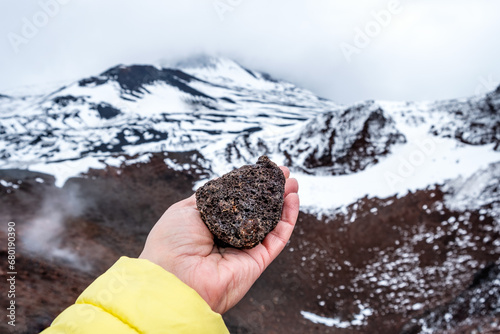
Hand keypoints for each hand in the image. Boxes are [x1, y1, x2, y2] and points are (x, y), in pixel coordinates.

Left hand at [139, 166, 298, 313]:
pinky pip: (277, 238)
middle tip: (284, 173)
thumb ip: (211, 196)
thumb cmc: (172, 243)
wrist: (173, 278)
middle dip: (271, 191)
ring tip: (293, 182)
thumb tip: (229, 183)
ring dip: (284, 201)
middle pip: (257, 210)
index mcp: (210, 223)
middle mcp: (229, 235)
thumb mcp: (186, 209)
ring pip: (271, 222)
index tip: (264, 169)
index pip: (237, 201)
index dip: (251, 184)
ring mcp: (244, 249)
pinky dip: (288, 219)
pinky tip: (293, 199)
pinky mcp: (257, 261)